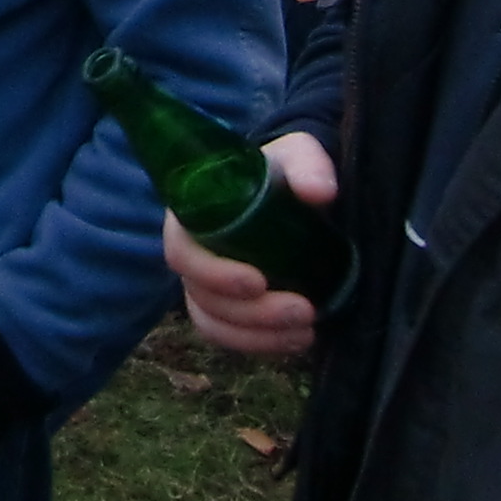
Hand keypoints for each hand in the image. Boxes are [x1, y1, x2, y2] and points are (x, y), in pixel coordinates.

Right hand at [169, 130, 336, 356]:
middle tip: (303, 310)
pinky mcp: (230, 309)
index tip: (258, 281)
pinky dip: (262, 344)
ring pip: (215, 323)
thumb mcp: (297, 155)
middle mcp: (193, 253)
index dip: (212, 273)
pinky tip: (300, 339)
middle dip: (250, 313)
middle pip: (200, 296)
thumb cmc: (283, 171)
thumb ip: (307, 165)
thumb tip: (319, 192)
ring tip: (307, 330)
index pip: (181, 252)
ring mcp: (209, 285)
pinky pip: (231, 337)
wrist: (294, 193)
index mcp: (193, 214)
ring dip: (259, 335)